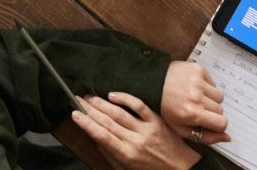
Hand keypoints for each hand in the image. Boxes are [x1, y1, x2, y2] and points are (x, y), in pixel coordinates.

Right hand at [70, 91, 200, 169]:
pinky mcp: (156, 121)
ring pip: (120, 113)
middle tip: (78, 100)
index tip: (75, 114)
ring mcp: (146, 129)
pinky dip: (125, 99)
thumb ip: (111, 155)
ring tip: (90, 97)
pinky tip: (113, 94)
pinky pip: (139, 106)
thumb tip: (96, 140)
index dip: (86, 124)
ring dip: (102, 103)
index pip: (101, 136)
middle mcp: (135, 141)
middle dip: (90, 110)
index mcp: (126, 155)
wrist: (181, 169)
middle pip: (108, 122)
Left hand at [156, 63, 230, 147]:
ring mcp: (198, 82)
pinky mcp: (198, 69)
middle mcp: (196, 97)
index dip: (217, 125)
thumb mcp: (181, 129)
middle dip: (211, 112)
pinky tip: (193, 88)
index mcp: (192, 114)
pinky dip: (206, 86)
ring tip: (196, 98)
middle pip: (220, 110)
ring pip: (219, 96)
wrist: (151, 84)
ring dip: (210, 99)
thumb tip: (227, 138)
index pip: (222, 123)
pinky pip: (213, 82)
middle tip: (197, 110)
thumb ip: (206, 137)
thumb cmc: (165, 108)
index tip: (209, 123)